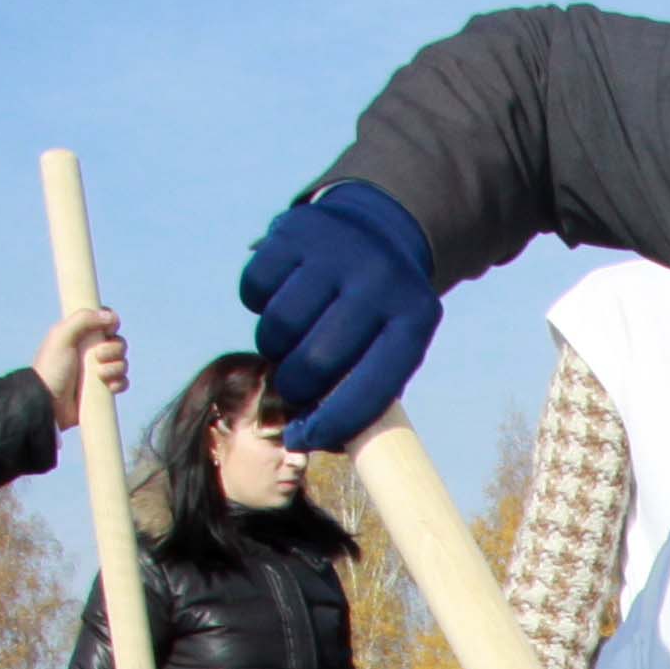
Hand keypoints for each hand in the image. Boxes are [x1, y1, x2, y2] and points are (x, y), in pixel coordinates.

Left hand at [32, 305, 124, 426]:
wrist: (49, 402)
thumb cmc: (51, 367)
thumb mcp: (62, 337)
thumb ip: (83, 320)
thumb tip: (110, 317)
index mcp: (81, 335)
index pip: (105, 321)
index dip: (111, 323)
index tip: (108, 330)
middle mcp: (91, 351)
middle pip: (118, 342)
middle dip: (114, 349)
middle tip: (98, 356)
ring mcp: (98, 370)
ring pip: (122, 363)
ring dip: (116, 368)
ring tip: (100, 375)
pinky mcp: (103, 389)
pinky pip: (123, 382)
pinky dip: (120, 383)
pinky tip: (109, 387)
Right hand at [242, 182, 437, 450]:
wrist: (377, 230)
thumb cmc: (379, 312)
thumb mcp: (392, 346)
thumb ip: (362, 392)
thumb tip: (309, 437)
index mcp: (414, 318)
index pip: (370, 389)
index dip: (332, 424)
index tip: (303, 438)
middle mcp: (379, 279)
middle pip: (315, 361)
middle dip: (296, 386)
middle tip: (296, 383)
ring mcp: (336, 250)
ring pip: (279, 327)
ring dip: (274, 346)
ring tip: (291, 339)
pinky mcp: (295, 230)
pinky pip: (255, 289)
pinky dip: (258, 303)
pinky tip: (281, 295)